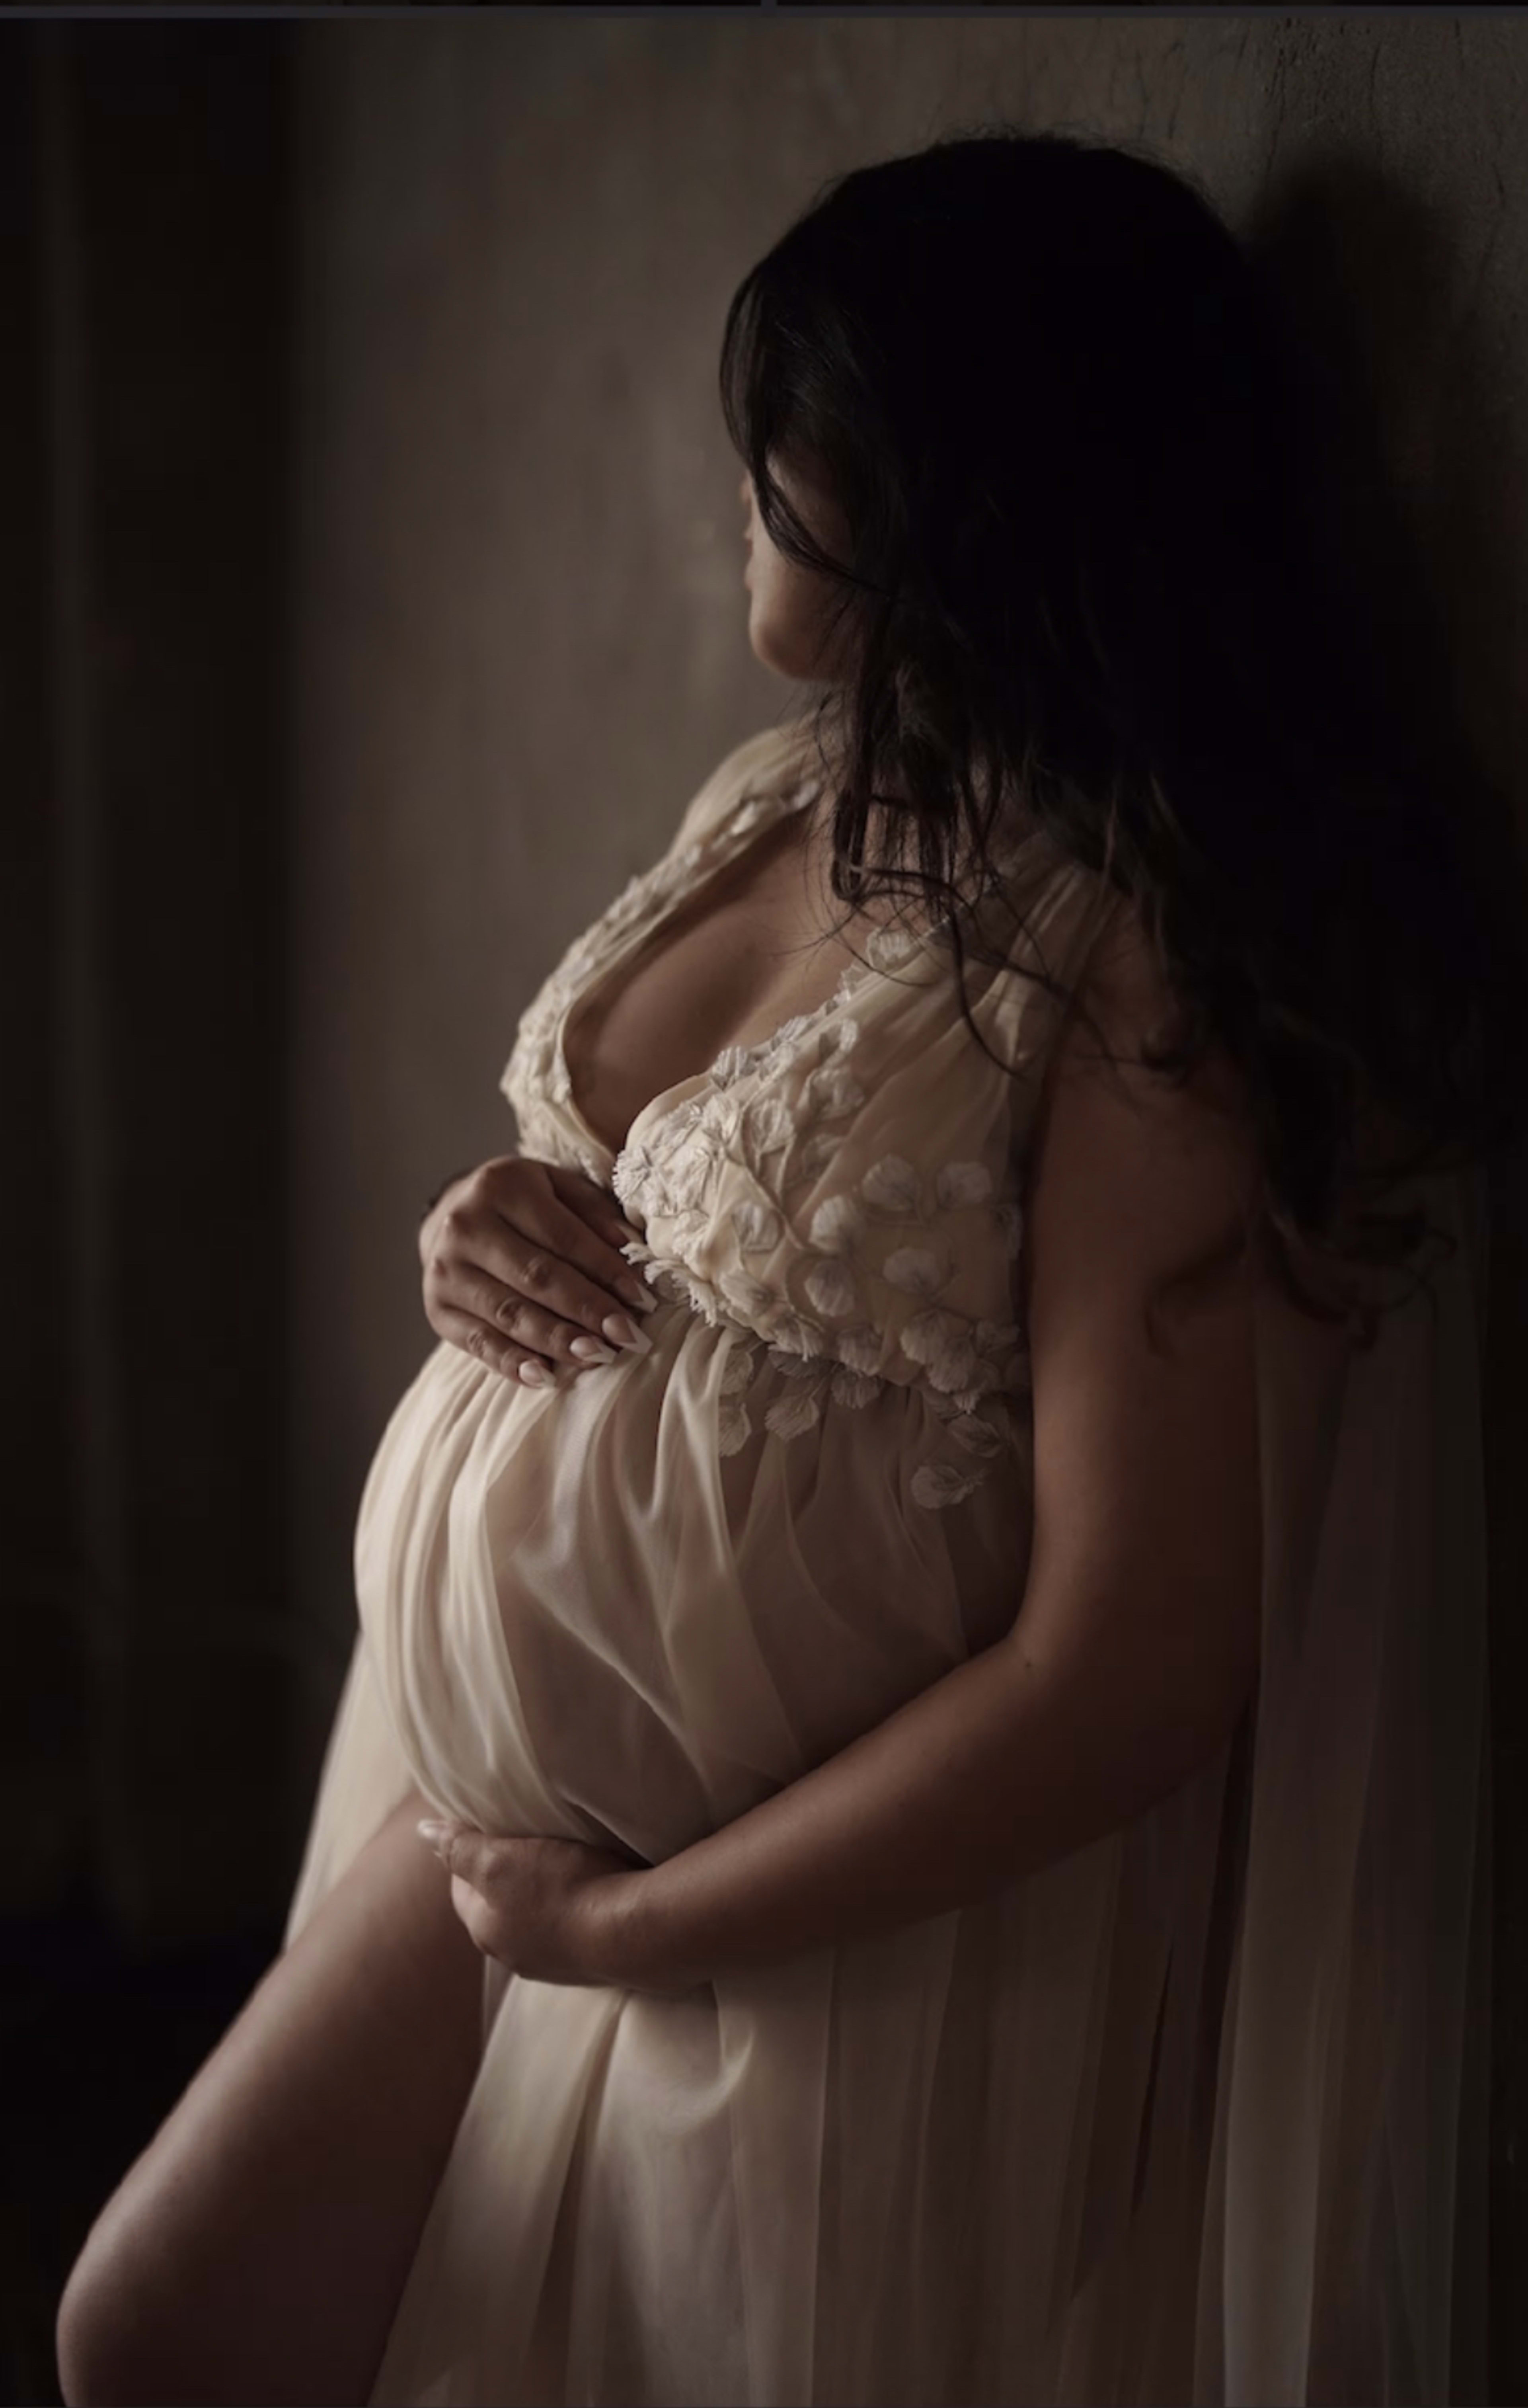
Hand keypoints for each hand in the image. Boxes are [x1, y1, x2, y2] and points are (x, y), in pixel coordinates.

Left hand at [417, 1820, 683, 1993]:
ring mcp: (555, 1965)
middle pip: (499, 1906)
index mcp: (486, 1932)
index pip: (462, 1887)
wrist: (633, 1932)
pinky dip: (575, 1908)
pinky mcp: (592, 1963)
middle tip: (530, 1838)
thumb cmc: (562, 1889)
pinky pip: (571, 1929)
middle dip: (508, 1875)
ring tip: (565, 1859)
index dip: (471, 1852)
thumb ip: (460, 1846)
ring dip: (544, 1893)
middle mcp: (514, 1957)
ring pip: (535, 1920)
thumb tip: (424, 1831)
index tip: (493, 1826)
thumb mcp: (500, 1860)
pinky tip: (593, 1888)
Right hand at [419, 1154, 656, 1388]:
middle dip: (587, 1311)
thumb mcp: (556, 1187)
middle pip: (536, 1277)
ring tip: (598, 1356)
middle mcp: (465, 1227)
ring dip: (557, 1341)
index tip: (641, 1300)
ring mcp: (446, 1271)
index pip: (563, 1236)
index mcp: (500, 1187)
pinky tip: (546, 1377)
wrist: (449, 1216)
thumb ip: (593, 1212)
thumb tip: (630, 1247)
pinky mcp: (438, 1309)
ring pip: (510, 1314)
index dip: (605, 1270)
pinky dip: (513, 1363)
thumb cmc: (520, 1203)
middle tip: (627, 1336)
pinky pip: (479, 1343)